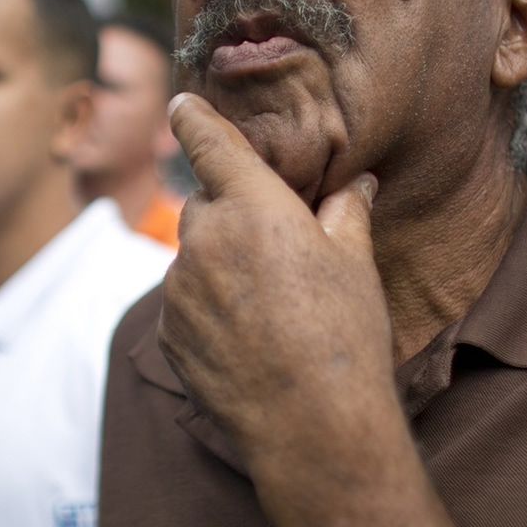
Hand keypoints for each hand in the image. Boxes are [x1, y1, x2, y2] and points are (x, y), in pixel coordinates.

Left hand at [158, 93, 395, 466]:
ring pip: (196, 257)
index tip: (181, 103)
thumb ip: (347, 211)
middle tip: (276, 248)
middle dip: (232, 213)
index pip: (211, 144)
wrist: (311, 423)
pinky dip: (209, 306)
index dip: (194, 117)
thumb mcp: (356, 263)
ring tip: (272, 306)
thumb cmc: (344, 334)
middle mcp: (206, 240)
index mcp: (253, 208)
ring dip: (221, 264)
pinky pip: (186, 303)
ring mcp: (180, 291)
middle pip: (206, 205)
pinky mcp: (169, 335)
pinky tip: (251, 336)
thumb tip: (357, 183)